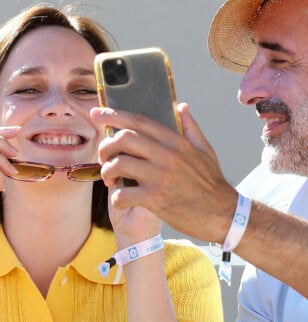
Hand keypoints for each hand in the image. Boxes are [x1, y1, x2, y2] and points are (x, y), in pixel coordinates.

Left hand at [91, 103, 236, 243]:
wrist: (224, 215)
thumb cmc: (211, 183)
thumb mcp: (205, 150)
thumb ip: (190, 127)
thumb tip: (182, 107)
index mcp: (175, 141)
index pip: (139, 121)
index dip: (114, 115)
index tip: (97, 112)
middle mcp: (166, 155)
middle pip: (124, 139)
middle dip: (106, 145)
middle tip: (103, 155)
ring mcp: (160, 177)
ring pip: (118, 164)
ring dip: (107, 171)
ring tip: (110, 178)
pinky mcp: (155, 199)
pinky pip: (123, 193)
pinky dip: (116, 196)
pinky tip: (121, 198)